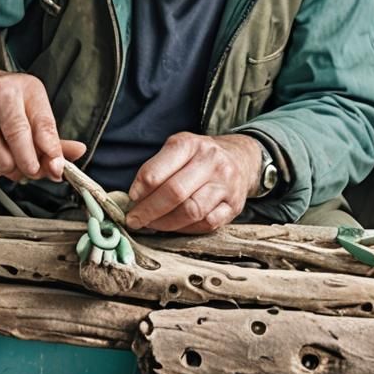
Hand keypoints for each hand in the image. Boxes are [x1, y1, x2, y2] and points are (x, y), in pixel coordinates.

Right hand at [0, 68, 85, 181]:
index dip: (52, 151)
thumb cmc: (4, 98)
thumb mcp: (32, 105)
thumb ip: (52, 133)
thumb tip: (78, 152)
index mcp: (21, 87)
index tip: (58, 167)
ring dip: (12, 170)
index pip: (41, 124)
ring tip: (13, 157)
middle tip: (35, 169)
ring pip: (1, 162)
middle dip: (32, 165)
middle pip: (19, 143)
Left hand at [125, 132, 261, 233]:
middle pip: (174, 193)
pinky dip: (187, 229)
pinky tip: (176, 226)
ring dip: (166, 223)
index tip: (131, 199)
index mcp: (190, 144)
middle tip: (135, 220)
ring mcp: (225, 184)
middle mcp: (210, 161)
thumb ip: (157, 169)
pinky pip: (207, 224)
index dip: (140, 188)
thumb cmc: (200, 156)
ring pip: (191, 211)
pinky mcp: (235, 205)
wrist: (242, 158)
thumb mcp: (178, 149)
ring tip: (152, 225)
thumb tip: (135, 199)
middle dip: (149, 211)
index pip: (158, 170)